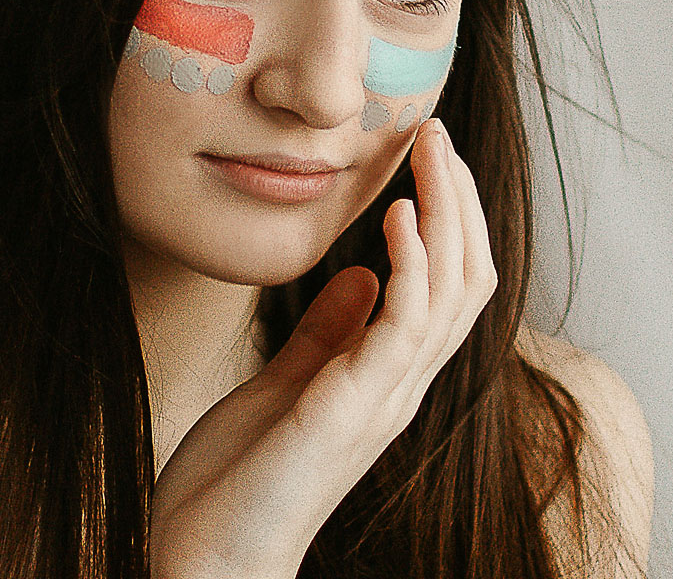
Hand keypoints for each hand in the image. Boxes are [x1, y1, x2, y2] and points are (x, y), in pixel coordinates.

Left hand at [149, 119, 497, 578]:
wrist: (208, 557)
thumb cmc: (244, 474)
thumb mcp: (288, 383)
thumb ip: (329, 333)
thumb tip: (362, 277)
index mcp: (386, 375)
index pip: (445, 286)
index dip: (447, 219)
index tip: (424, 158)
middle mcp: (401, 385)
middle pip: (465, 278)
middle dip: (458, 201)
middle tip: (435, 135)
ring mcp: (384, 398)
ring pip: (450, 293)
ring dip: (446, 215)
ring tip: (429, 154)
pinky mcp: (351, 409)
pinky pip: (405, 327)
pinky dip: (411, 265)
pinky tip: (397, 219)